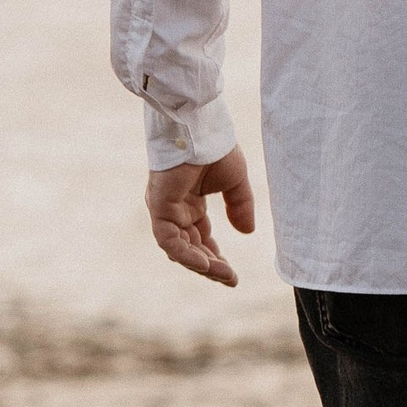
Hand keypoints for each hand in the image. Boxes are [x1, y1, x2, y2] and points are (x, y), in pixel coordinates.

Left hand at [146, 149, 255, 287]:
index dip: (216, 258)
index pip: (200, 238)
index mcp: (190, 203)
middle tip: (230, 280)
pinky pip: (169, 240)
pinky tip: (207, 264)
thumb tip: (247, 232)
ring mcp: (165, 209)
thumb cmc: (216, 148)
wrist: (201, 127)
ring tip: (223, 275)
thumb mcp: (235, 182)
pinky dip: (186, 254)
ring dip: (201, 265)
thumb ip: (240, 207)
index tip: (233, 275)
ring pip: (178, 249)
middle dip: (210, 266)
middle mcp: (175, 209)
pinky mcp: (159, 206)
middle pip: (190, 248)